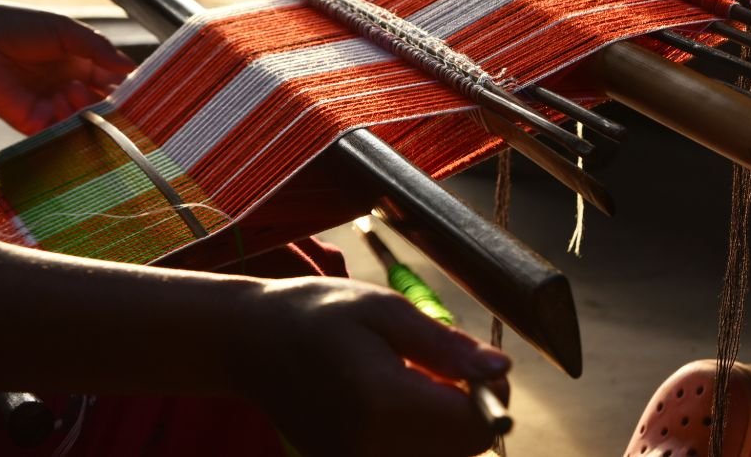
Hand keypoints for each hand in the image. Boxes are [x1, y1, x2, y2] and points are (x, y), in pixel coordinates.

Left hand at [0, 4, 135, 133]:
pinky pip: (62, 131)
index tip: (144, 90)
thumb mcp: (66, 30)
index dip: (128, 85)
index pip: (113, 80)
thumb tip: (129, 67)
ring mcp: (54, 107)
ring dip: (87, 106)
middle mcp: (70, 87)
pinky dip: (69, 120)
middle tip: (124, 103)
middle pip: (103, 104)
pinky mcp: (35, 123)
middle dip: (114, 104)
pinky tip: (62, 99)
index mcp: (80, 64)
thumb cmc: (17, 27)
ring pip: (87, 119)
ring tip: (72, 88)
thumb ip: (98, 48)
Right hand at [233, 277, 509, 456]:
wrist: (249, 342)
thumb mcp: (382, 309)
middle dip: (465, 408)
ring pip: (438, 456)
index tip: (471, 360)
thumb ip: (443, 345)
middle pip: (462, 448)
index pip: (475, 424)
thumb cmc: (316, 313)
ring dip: (441, 423)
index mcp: (383, 402)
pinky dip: (414, 434)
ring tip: (405, 379)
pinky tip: (387, 400)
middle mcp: (371, 448)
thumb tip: (501, 370)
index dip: (489, 393)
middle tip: (434, 364)